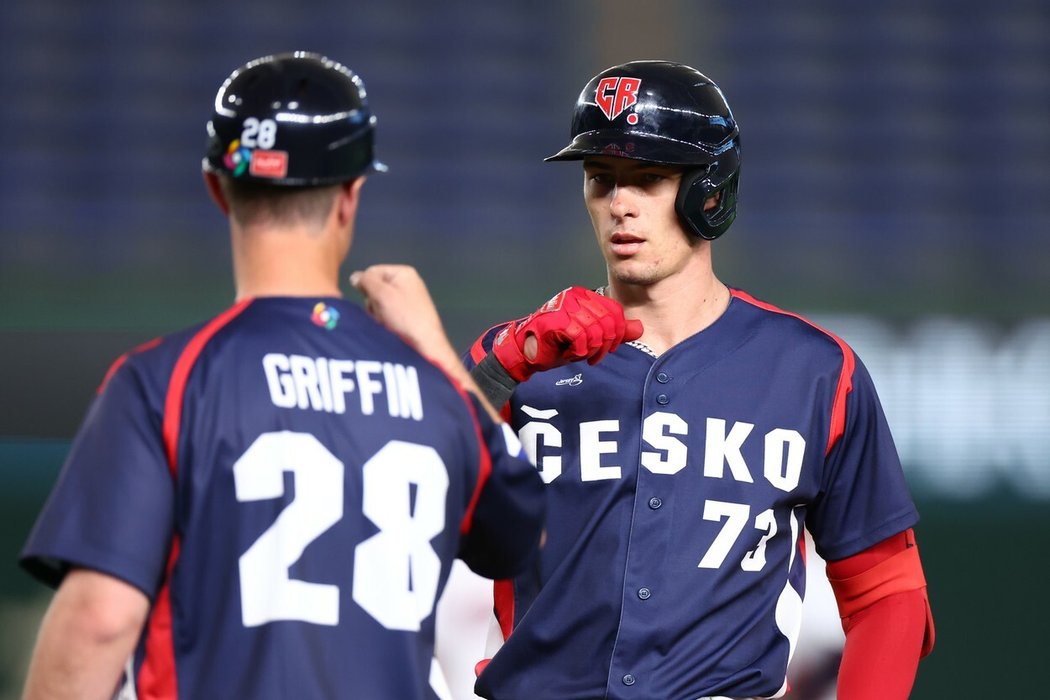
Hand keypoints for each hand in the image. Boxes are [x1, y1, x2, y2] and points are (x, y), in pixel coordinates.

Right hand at [350, 264, 449, 358]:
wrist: (425, 343)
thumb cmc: (404, 316)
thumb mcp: (382, 294)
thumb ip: (366, 281)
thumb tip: (355, 277)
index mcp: (403, 273)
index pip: (372, 272)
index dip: (366, 286)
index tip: (371, 299)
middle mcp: (406, 283)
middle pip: (375, 287)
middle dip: (373, 301)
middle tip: (382, 312)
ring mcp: (407, 299)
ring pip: (379, 302)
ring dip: (378, 312)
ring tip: (387, 321)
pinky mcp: (407, 314)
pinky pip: (387, 312)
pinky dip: (385, 319)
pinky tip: (391, 327)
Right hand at [492, 287, 643, 381]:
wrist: (528, 352)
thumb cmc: (558, 344)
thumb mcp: (592, 337)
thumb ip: (615, 331)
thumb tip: (639, 328)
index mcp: (585, 296)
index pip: (615, 312)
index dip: (617, 334)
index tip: (607, 348)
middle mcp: (576, 297)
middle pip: (608, 322)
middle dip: (604, 345)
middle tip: (593, 357)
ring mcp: (565, 306)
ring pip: (596, 331)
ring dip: (590, 350)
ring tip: (579, 355)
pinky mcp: (557, 320)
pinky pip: (580, 338)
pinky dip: (578, 352)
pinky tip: (569, 354)